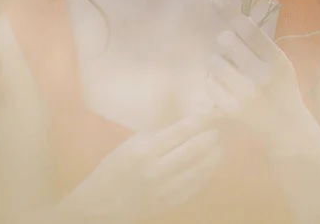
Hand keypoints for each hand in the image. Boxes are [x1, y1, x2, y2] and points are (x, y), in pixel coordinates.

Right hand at [52, 111, 222, 222]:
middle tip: (218, 130)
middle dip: (210, 138)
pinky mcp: (169, 203)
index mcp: (145, 150)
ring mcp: (164, 190)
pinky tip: (210, 166)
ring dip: (213, 157)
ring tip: (219, 146)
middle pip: (194, 150)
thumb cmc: (114, 168)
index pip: (181, 132)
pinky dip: (205, 175)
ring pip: (199, 170)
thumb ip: (158, 134)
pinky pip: (194, 188)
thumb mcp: (131, 144)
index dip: (200, 122)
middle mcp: (156, 170)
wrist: (100, 205)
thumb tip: (186, 122)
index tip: (210, 114)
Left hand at [206, 0, 306, 146]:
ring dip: (217, 61)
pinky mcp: (231, 110)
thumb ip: (260, 43)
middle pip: (226, 40)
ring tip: (230, 70)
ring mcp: (246, 94)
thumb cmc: (282, 90)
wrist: (288, 131)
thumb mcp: (280, 63)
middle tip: (231, 51)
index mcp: (277, 60)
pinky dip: (213, 81)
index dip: (227, 10)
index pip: (248, 28)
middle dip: (224, 41)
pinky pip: (209, 83)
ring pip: (214, 61)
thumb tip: (234, 18)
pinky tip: (226, 87)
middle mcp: (262, 76)